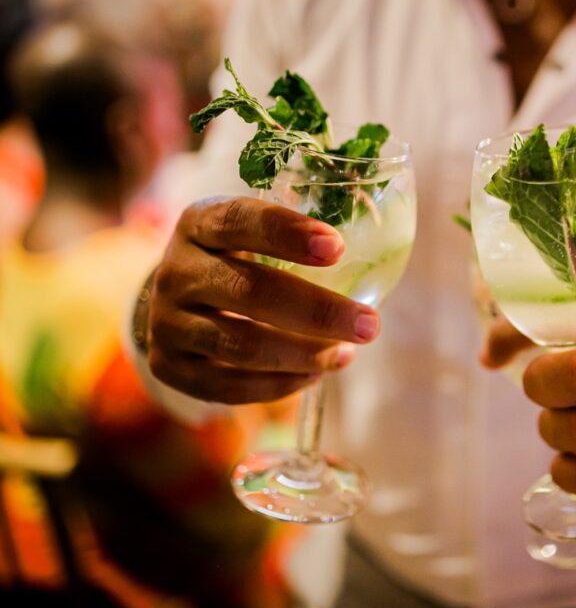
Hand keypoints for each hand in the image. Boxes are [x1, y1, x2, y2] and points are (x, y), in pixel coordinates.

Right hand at [144, 197, 380, 403]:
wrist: (170, 302)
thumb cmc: (232, 260)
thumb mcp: (248, 234)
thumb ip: (294, 240)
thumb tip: (375, 260)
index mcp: (199, 224)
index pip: (240, 222)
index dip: (288, 234)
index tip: (338, 247)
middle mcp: (176, 272)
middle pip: (250, 292)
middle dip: (319, 311)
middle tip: (369, 326)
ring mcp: (168, 323)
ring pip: (243, 345)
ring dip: (304, 354)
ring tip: (345, 355)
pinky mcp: (171, 368)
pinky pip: (231, 385)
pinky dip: (280, 384)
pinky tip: (314, 375)